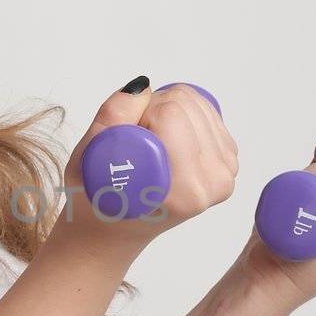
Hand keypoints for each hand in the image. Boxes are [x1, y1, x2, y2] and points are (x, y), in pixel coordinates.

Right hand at [57, 79, 239, 255]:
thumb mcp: (88, 158)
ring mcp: (224, 172)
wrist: (113, 228)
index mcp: (184, 189)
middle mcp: (213, 182)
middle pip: (184, 103)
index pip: (169, 114)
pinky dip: (179, 115)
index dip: (136, 115)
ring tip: (147, 146)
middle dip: (151, 112)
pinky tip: (165, 142)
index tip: (124, 142)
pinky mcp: (227, 160)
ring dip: (164, 112)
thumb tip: (143, 87)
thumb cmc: (96, 197)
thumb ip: (112, 117)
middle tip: (133, 144)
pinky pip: (204, 110)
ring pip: (195, 101)